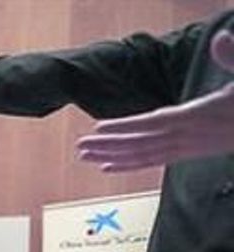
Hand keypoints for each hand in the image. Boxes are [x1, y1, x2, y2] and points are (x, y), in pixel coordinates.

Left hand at [76, 30, 233, 171]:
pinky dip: (128, 165)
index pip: (154, 123)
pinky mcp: (185, 153)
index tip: (98, 129)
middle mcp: (186, 137)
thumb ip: (231, 57)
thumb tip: (221, 38)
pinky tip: (106, 166)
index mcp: (195, 116)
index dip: (126, 127)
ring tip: (84, 155)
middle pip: (141, 144)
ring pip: (142, 156)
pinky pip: (152, 162)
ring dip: (111, 156)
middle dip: (109, 146)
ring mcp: (184, 148)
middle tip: (79, 147)